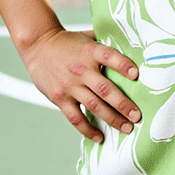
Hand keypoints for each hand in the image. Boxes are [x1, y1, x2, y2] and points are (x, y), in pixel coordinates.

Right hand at [18, 28, 140, 143]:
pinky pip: (75, 118)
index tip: (136, 75)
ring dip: (112, 119)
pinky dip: (88, 130)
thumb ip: (106, 42)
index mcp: (90, 51)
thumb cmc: (67, 42)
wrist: (38, 46)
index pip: (109, 57)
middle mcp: (81, 69)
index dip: (123, 65)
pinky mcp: (60, 98)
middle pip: (105, 89)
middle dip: (123, 104)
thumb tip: (130, 45)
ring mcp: (70, 86)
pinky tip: (99, 137)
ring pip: (94, 106)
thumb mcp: (87, 37)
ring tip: (126, 128)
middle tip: (136, 116)